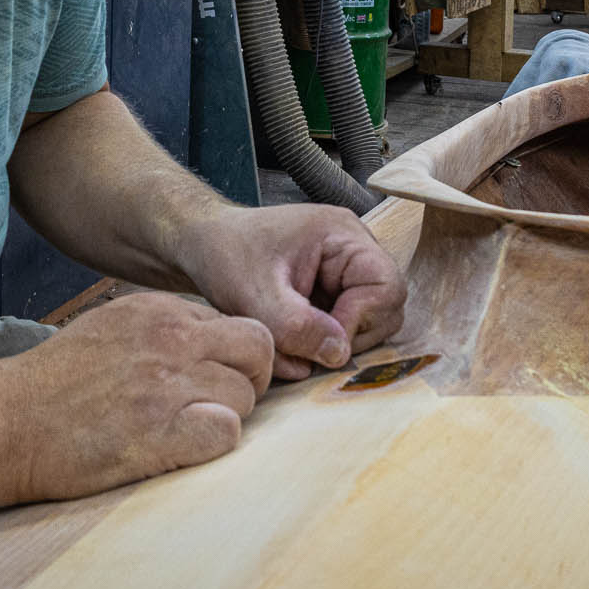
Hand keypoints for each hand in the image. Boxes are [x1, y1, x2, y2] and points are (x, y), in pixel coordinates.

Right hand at [0, 292, 273, 501]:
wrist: (5, 421)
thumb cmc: (52, 382)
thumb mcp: (108, 327)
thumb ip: (159, 328)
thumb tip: (205, 341)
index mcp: (157, 310)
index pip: (234, 323)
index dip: (231, 357)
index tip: (211, 380)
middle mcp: (169, 338)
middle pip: (258, 349)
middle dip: (250, 379)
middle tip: (221, 404)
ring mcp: (167, 384)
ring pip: (247, 396)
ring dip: (226, 417)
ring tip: (185, 431)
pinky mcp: (162, 432)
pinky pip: (228, 433)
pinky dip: (214, 444)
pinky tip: (183, 447)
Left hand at [179, 204, 406, 380]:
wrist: (202, 244)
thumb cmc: (224, 254)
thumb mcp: (254, 295)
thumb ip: (296, 326)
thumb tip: (338, 354)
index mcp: (341, 234)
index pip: (385, 286)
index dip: (361, 319)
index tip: (321, 338)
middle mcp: (351, 248)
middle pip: (385, 308)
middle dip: (348, 336)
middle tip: (303, 344)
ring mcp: (344, 269)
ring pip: (368, 322)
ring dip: (332, 342)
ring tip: (290, 339)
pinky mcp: (332, 289)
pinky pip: (345, 325)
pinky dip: (320, 340)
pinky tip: (288, 335)